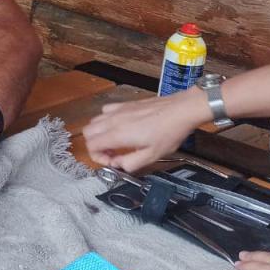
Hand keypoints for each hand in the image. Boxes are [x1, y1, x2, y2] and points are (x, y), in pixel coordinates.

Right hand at [83, 87, 209, 171]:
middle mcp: (113, 121)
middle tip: (111, 153)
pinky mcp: (124, 104)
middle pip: (87, 133)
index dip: (97, 157)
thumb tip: (118, 165)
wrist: (181, 110)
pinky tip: (120, 126)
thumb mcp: (152, 156)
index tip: (112, 161)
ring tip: (115, 142)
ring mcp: (117, 110)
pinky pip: (105, 111)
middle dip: (95, 146)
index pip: (91, 146)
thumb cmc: (170, 132)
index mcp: (117, 135)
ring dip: (99, 134)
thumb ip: (130, 163)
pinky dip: (106, 121)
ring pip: (94, 121)